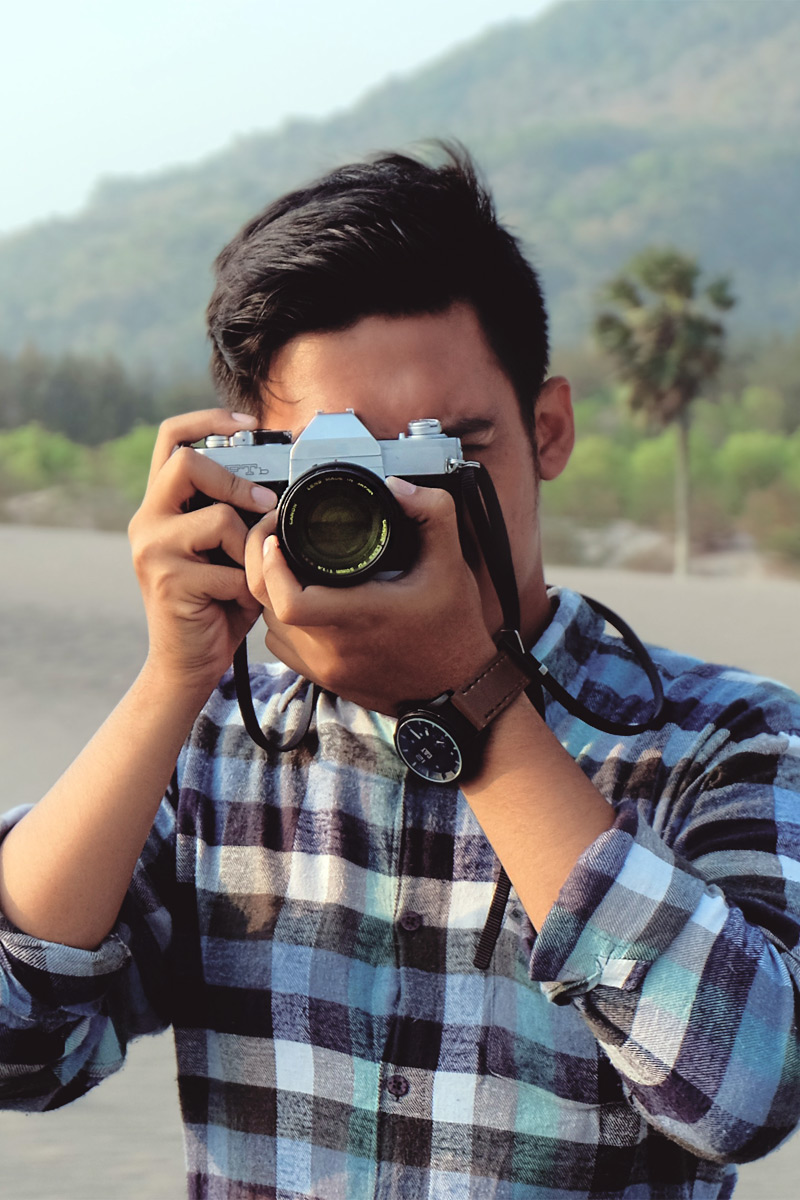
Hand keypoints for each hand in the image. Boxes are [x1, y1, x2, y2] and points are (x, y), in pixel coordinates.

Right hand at [128, 409, 276, 694]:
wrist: (188, 663)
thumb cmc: (217, 603)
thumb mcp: (229, 549)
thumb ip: (241, 515)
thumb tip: (285, 486)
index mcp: (162, 504)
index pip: (172, 438)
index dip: (209, 419)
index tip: (250, 422)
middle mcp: (147, 520)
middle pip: (186, 463)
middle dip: (235, 479)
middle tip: (264, 503)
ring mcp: (152, 549)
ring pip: (218, 518)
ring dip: (248, 547)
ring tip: (245, 574)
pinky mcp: (167, 581)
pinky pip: (228, 569)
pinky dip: (244, 587)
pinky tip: (236, 604)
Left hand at [244, 478, 497, 714]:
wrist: (458, 689)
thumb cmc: (453, 629)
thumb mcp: (452, 563)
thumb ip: (432, 514)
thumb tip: (397, 488)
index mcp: (361, 615)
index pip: (291, 600)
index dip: (270, 566)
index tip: (276, 535)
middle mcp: (336, 647)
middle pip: (269, 606)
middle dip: (259, 565)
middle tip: (273, 536)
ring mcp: (326, 667)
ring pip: (270, 626)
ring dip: (269, 593)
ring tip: (284, 564)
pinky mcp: (324, 680)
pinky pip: (282, 647)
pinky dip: (280, 621)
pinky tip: (298, 601)